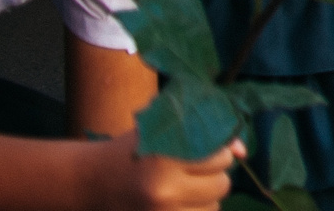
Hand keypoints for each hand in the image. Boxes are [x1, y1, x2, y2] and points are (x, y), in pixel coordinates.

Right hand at [88, 129, 242, 210]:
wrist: (89, 184)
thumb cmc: (132, 151)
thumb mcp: (164, 131)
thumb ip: (206, 135)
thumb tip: (243, 153)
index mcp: (164, 158)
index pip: (221, 158)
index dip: (215, 154)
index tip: (198, 153)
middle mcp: (163, 191)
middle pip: (222, 186)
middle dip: (211, 177)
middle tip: (189, 172)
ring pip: (213, 209)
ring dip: (204, 200)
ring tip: (180, 190)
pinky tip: (177, 204)